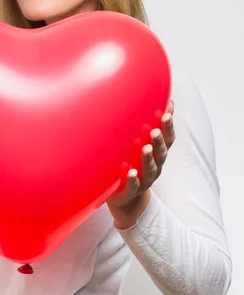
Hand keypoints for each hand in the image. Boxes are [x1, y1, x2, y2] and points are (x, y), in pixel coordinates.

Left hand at [107, 100, 174, 226]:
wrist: (125, 195)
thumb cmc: (133, 162)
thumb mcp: (140, 144)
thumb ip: (146, 125)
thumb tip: (154, 99)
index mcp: (158, 152)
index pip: (168, 138)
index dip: (169, 127)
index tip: (167, 114)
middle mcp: (156, 165)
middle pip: (162, 153)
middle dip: (160, 141)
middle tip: (155, 130)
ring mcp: (145, 179)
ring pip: (151, 169)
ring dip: (149, 158)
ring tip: (145, 149)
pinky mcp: (132, 191)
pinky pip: (134, 186)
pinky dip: (134, 180)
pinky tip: (131, 174)